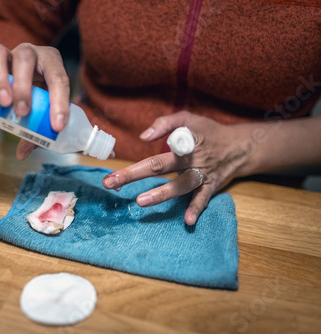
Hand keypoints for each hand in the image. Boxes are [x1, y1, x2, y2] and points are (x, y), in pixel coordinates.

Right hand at [0, 43, 69, 159]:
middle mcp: (29, 53)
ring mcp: (8, 55)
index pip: (59, 78)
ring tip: (3, 104)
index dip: (59, 103)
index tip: (56, 126)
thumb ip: (38, 129)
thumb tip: (22, 153)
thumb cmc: (40, 91)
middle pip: (25, 58)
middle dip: (24, 86)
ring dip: (0, 79)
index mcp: (51, 61)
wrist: (26, 72)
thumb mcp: (45, 107)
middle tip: (22, 112)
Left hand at [102, 111, 251, 224]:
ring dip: (162, 193)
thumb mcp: (189, 119)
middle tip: (111, 183)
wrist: (241, 147)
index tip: (123, 159)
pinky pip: (203, 199)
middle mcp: (193, 157)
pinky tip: (187, 221)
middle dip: (134, 174)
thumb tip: (142, 137)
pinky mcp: (211, 187)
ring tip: (140, 201)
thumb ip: (165, 123)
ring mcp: (203, 173)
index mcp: (185, 140)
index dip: (143, 148)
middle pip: (162, 166)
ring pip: (181, 184)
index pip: (158, 145)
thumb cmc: (208, 132)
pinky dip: (196, 209)